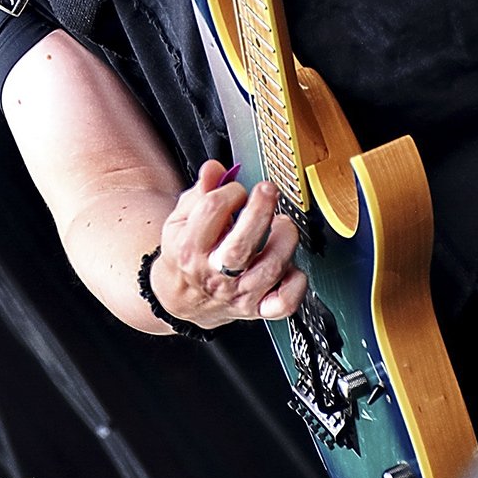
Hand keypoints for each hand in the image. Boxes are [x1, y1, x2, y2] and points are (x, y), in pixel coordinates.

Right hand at [151, 160, 306, 328]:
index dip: (229, 191)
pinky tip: (291, 263)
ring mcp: (238, 294)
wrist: (183, 298)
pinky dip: (296, 282)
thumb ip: (200, 191)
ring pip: (270, 270)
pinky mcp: (257, 308)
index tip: (236, 189)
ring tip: (283, 224)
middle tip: (268, 191)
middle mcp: (215, 275)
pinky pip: (285, 302)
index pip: (211, 212)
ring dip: (284, 240)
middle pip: (241, 246)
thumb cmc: (185, 254)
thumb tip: (215, 169)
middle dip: (260, 211)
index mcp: (189, 249)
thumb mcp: (181, 219)